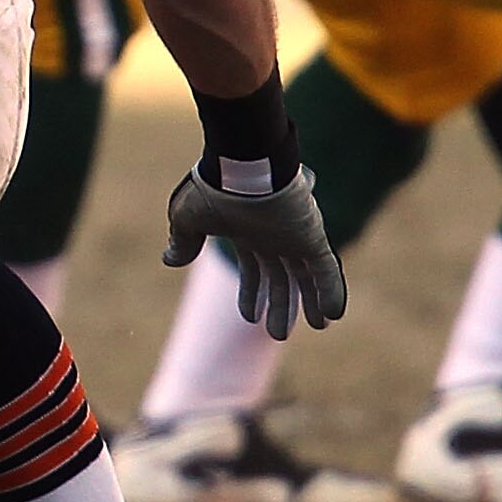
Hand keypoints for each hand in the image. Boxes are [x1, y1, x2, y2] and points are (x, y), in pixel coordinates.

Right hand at [164, 165, 347, 340]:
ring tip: (319, 326)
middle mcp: (273, 239)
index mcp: (247, 234)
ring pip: (306, 277)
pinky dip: (331, 292)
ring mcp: (294, 238)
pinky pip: (327, 270)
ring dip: (309, 303)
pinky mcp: (312, 238)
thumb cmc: (214, 189)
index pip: (254, 270)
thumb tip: (170, 259)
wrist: (241, 168)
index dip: (251, 293)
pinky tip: (332, 314)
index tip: (250, 317)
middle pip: (281, 278)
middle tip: (279, 334)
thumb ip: (183, 240)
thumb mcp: (189, 218)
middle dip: (281, 305)